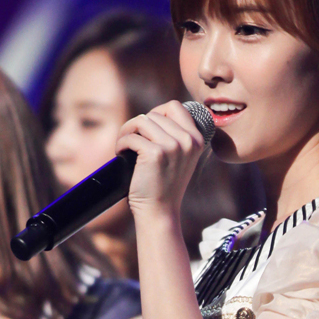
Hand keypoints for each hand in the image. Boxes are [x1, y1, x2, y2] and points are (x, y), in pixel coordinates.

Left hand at [115, 101, 205, 218]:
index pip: (175, 107)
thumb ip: (175, 135)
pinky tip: (121, 154)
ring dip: (127, 131)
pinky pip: (131, 136)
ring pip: (141, 121)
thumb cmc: (165, 185)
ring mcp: (173, 146)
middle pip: (155, 113)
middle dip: (138, 125)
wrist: (160, 212)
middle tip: (131, 140)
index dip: (156, 113)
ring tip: (124, 146)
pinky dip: (121, 143)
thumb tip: (152, 115)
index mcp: (197, 139)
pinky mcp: (155, 153)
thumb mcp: (180, 157)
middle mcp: (188, 141)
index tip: (146, 129)